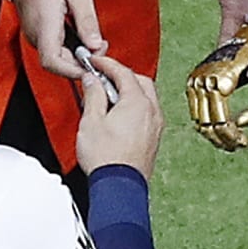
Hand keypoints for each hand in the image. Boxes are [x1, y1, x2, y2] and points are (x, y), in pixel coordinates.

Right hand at [9, 0, 105, 80]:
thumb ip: (87, 20)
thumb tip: (96, 45)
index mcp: (44, 24)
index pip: (52, 62)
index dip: (73, 70)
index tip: (92, 65)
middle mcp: (36, 34)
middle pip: (58, 64)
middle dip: (82, 62)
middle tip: (100, 46)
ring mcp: (35, 35)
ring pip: (58, 57)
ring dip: (78, 55)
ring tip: (93, 38)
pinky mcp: (38, 33)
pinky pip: (55, 48)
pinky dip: (71, 47)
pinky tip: (82, 35)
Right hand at [76, 53, 163, 177]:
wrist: (119, 186)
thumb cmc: (107, 158)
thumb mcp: (91, 120)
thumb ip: (93, 95)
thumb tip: (93, 81)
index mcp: (138, 102)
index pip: (123, 72)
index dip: (107, 64)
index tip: (95, 62)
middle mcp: (152, 112)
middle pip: (140, 81)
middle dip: (121, 76)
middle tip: (103, 78)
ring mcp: (156, 126)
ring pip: (146, 97)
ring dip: (130, 91)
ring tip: (109, 98)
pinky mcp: (154, 139)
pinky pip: (147, 114)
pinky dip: (135, 107)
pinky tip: (120, 115)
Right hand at [184, 21, 247, 150]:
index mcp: (224, 76)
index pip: (220, 120)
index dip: (233, 135)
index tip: (245, 140)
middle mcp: (206, 77)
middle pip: (208, 123)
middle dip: (224, 139)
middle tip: (239, 145)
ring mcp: (197, 78)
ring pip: (199, 120)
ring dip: (214, 136)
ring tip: (231, 143)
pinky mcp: (193, 79)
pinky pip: (195, 111)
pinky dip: (206, 125)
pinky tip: (222, 131)